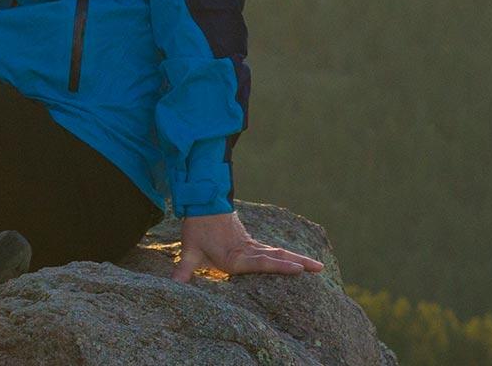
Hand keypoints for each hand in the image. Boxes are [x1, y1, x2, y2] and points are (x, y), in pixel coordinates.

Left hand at [173, 211, 324, 279]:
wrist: (204, 203)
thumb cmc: (198, 228)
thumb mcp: (189, 249)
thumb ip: (182, 271)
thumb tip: (172, 287)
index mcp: (235, 256)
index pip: (261, 263)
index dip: (280, 266)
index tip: (298, 269)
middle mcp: (247, 251)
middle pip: (277, 257)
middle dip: (299, 263)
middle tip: (320, 269)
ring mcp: (251, 246)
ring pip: (278, 253)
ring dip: (297, 259)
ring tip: (317, 266)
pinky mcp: (251, 243)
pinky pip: (272, 251)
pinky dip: (287, 256)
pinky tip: (296, 261)